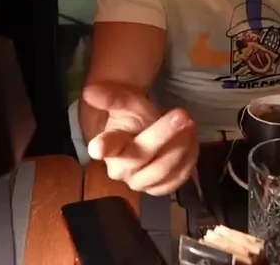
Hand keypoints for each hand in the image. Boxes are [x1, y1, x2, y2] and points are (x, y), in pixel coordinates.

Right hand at [83, 83, 197, 196]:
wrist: (146, 132)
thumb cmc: (133, 117)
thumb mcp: (125, 102)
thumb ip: (111, 97)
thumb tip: (89, 91)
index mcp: (109, 148)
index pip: (106, 147)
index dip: (103, 147)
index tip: (98, 148)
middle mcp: (122, 170)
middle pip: (143, 154)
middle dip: (165, 133)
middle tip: (182, 115)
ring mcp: (141, 182)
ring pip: (164, 169)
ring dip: (181, 145)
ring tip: (190, 124)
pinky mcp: (160, 189)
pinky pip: (179, 177)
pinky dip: (189, 157)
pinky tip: (190, 141)